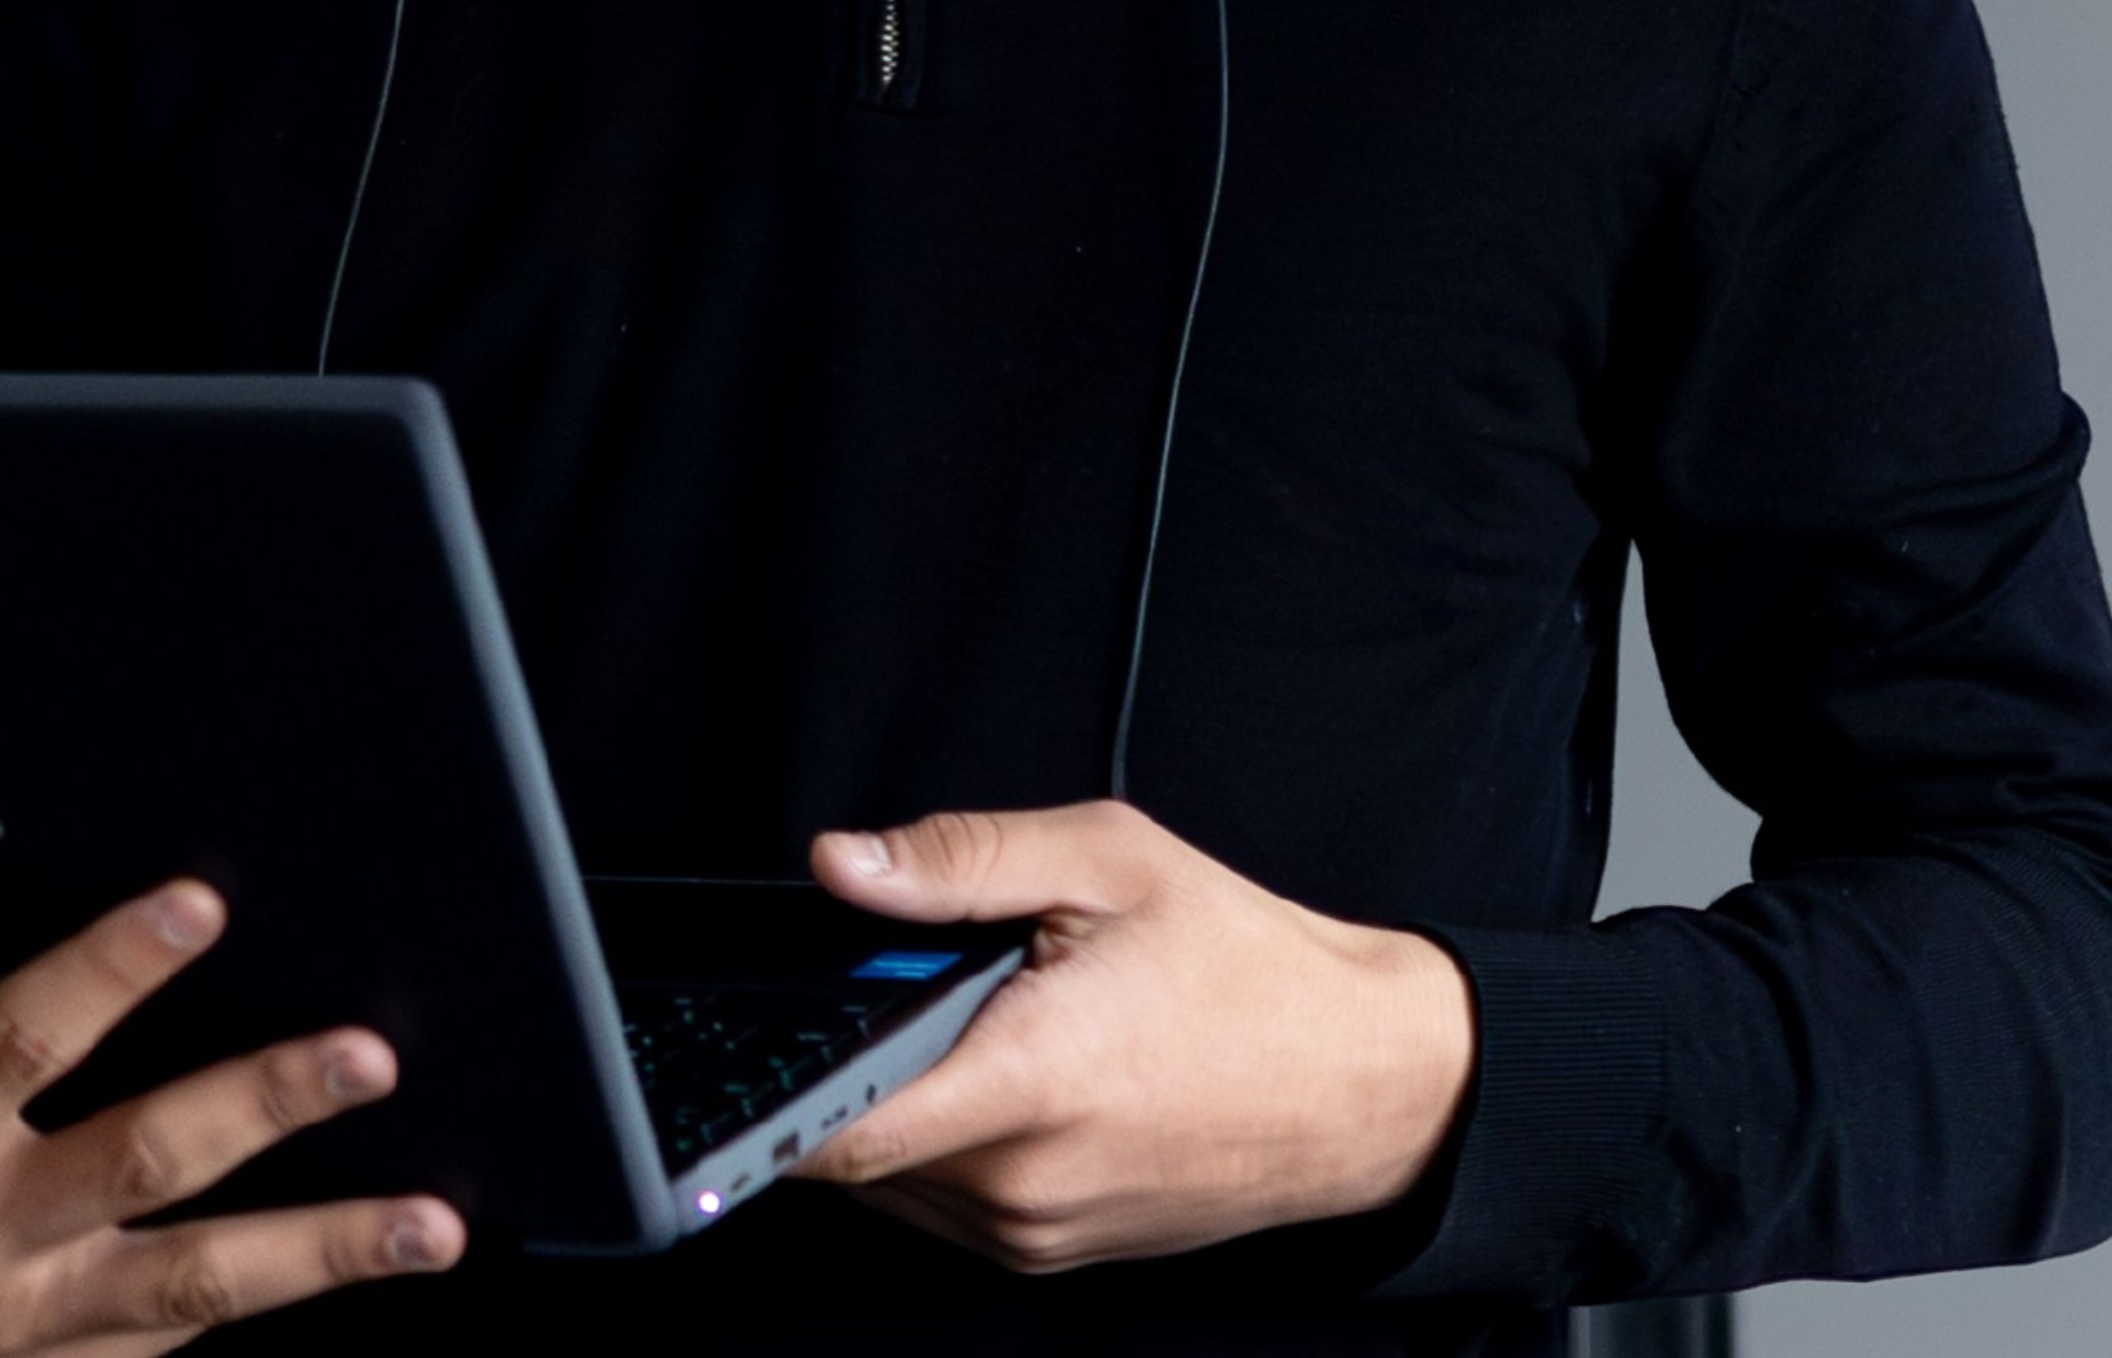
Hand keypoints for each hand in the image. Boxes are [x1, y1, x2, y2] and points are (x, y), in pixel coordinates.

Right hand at [0, 822, 466, 1357]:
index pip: (18, 1042)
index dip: (112, 968)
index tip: (196, 905)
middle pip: (142, 1164)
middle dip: (264, 1106)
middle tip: (362, 1057)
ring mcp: (13, 1330)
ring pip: (193, 1288)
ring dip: (319, 1251)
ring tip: (429, 1224)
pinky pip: (163, 1356)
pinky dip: (256, 1322)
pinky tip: (345, 1288)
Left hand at [793, 799, 1473, 1272]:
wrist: (1368, 1083)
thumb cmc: (1255, 973)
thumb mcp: (1110, 862)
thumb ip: (960, 858)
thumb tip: (846, 863)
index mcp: (1030, 1081)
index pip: (838, 1129)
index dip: (771, 1097)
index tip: (743, 1057)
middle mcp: (1026, 1181)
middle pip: (855, 1146)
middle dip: (858, 1064)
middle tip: (929, 990)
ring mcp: (1039, 1231)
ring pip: (896, 1181)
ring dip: (903, 1108)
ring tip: (992, 1031)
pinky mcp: (1054, 1253)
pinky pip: (947, 1205)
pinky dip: (947, 1144)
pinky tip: (1009, 1080)